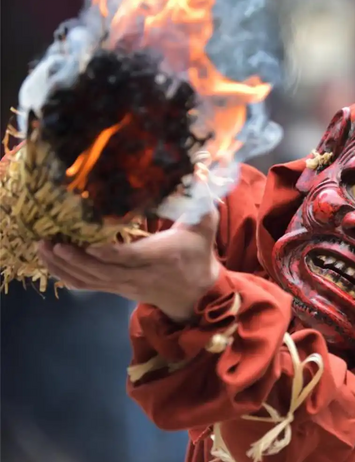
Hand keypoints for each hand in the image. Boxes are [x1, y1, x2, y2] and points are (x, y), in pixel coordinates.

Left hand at [38, 210, 220, 322]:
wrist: (195, 291)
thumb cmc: (197, 253)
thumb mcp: (205, 226)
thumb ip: (202, 200)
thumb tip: (200, 171)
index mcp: (161, 257)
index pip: (130, 258)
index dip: (108, 254)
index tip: (87, 245)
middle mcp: (140, 275)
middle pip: (102, 272)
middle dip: (74, 259)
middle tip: (51, 242)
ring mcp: (125, 285)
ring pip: (89, 281)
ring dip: (64, 267)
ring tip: (43, 248)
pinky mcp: (116, 289)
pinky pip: (86, 286)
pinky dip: (66, 276)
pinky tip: (51, 262)